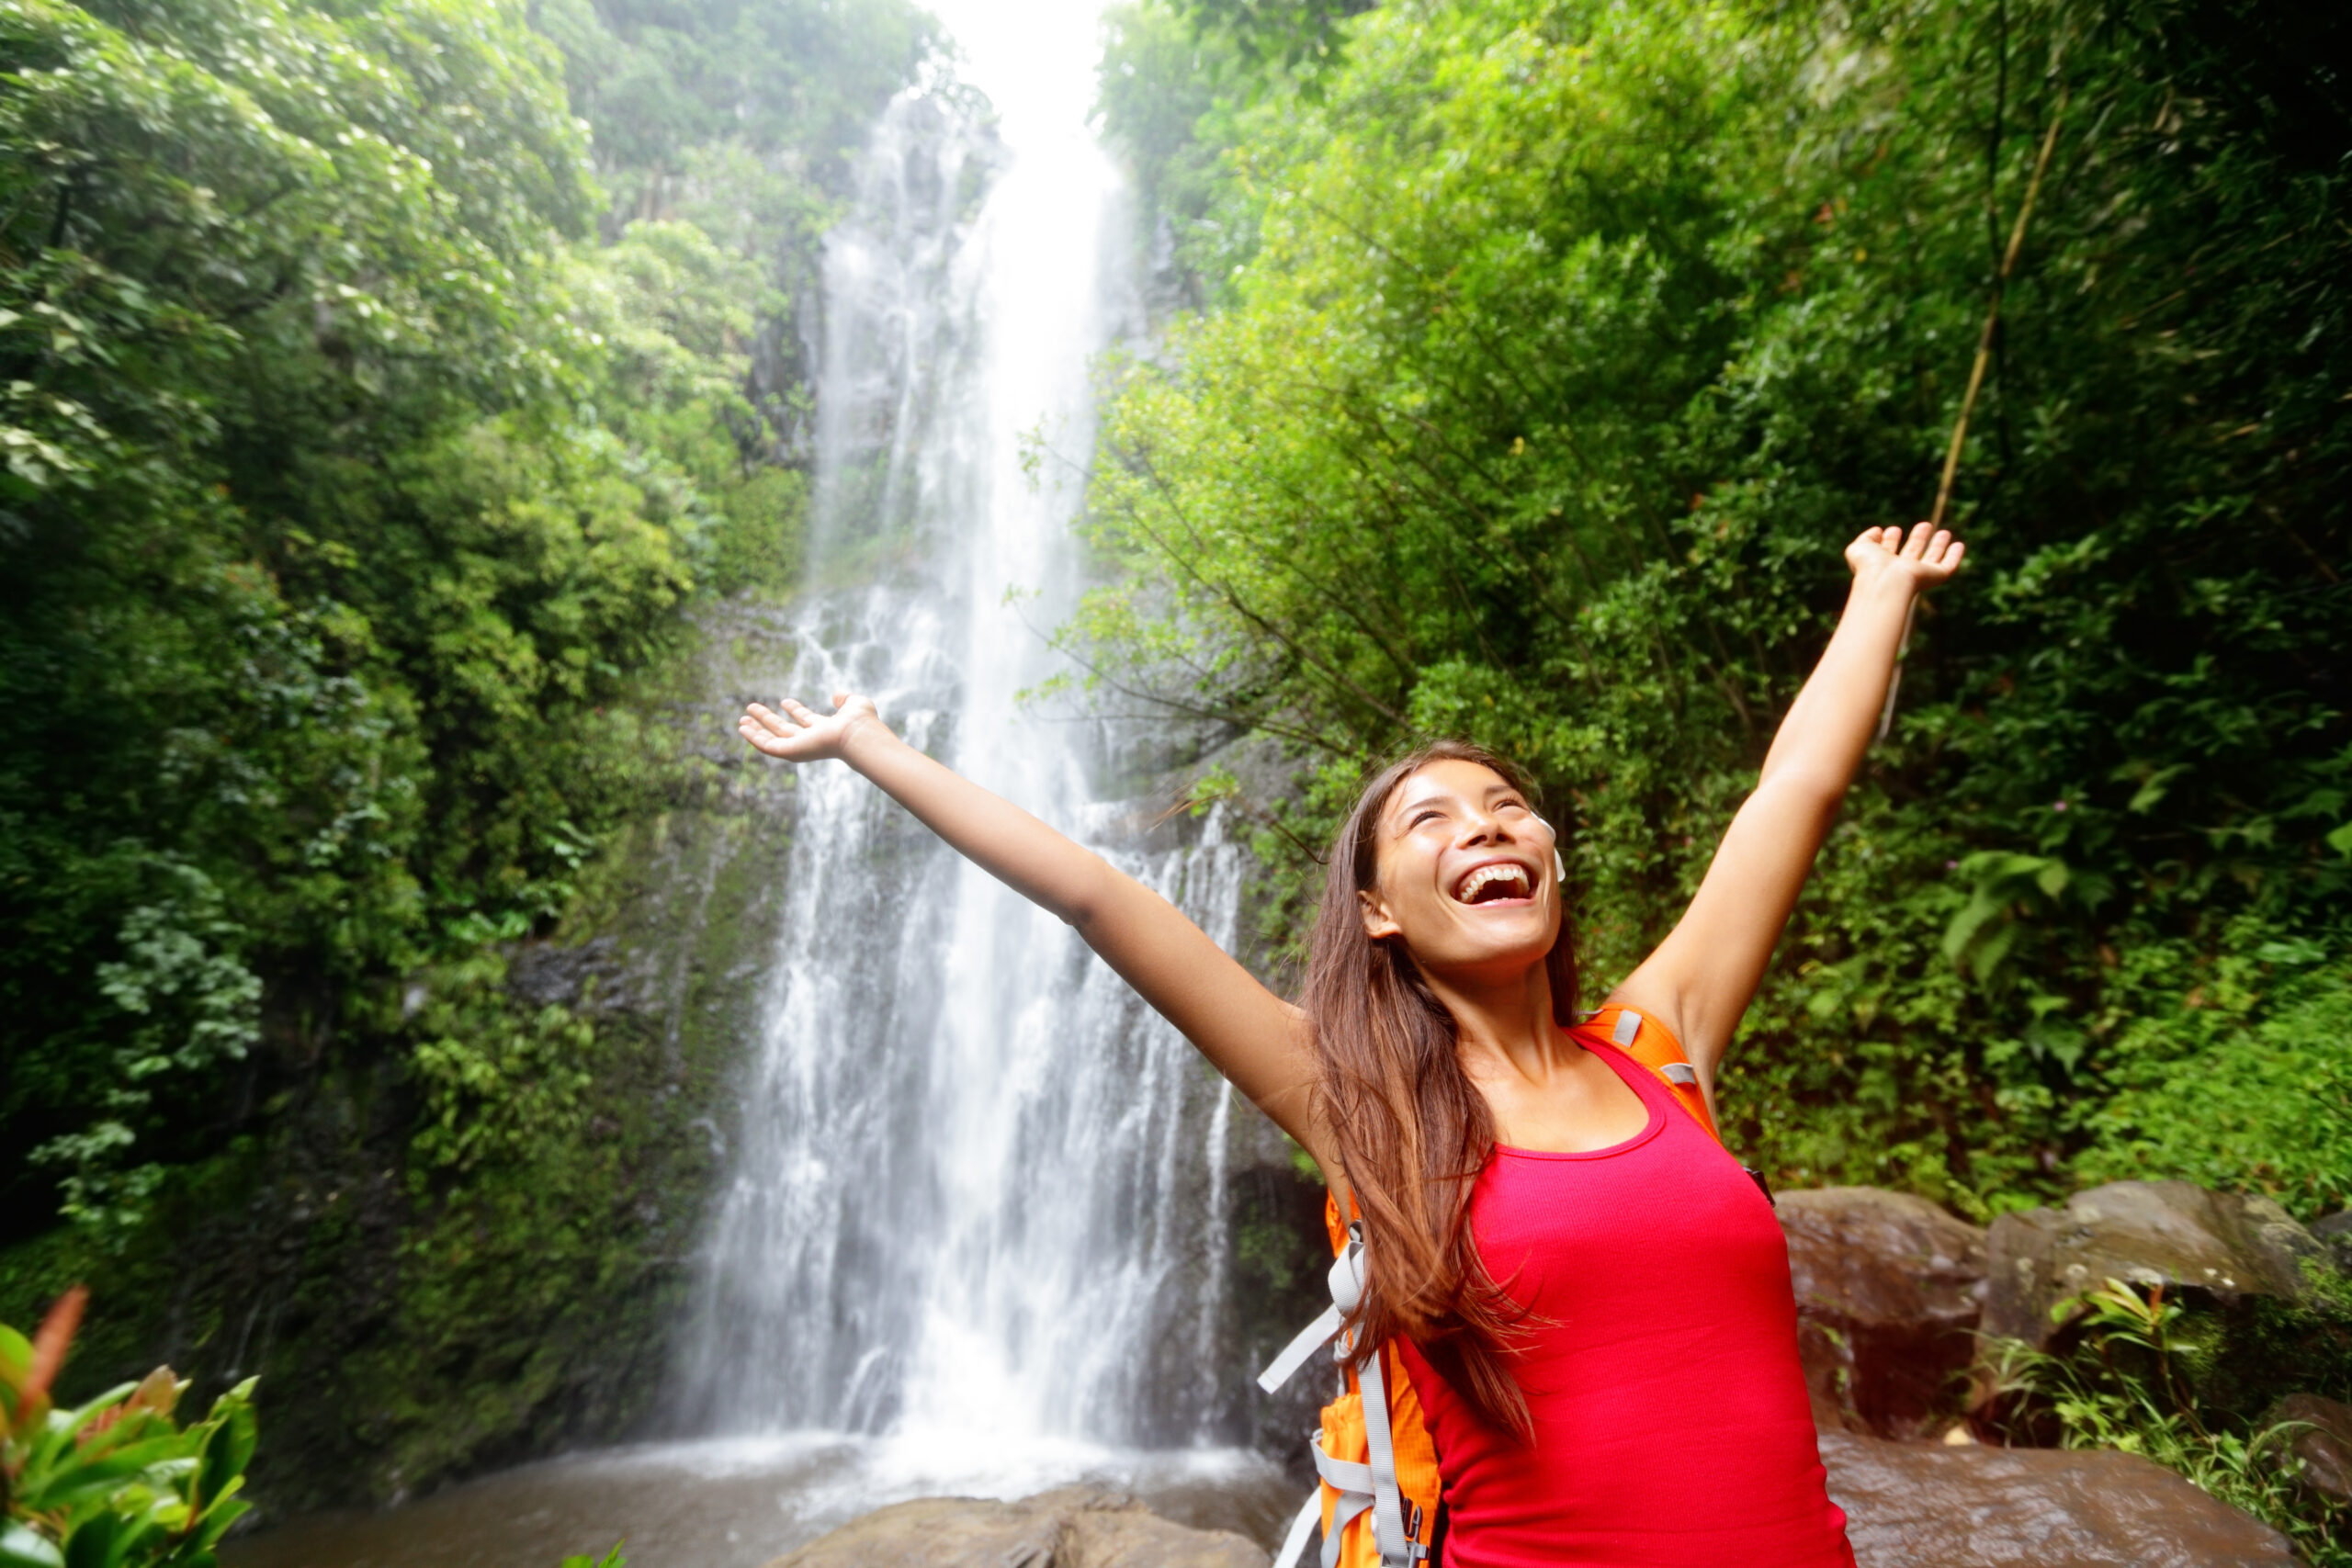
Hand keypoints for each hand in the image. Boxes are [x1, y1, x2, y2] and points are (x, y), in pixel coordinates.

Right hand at [738, 692, 885, 761]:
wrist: (858, 735)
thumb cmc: (861, 722)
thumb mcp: (855, 704)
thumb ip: (846, 699)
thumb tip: (837, 694)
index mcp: (825, 729)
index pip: (806, 721)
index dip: (796, 711)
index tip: (785, 701)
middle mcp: (811, 740)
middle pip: (785, 730)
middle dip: (769, 719)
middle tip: (753, 708)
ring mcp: (800, 747)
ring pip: (772, 739)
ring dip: (757, 729)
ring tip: (742, 718)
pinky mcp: (791, 752)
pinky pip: (767, 746)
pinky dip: (753, 738)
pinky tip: (743, 728)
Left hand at [1845, 521, 1965, 594]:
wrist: (1885, 582)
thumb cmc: (1869, 567)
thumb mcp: (1858, 548)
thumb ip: (1866, 538)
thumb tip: (1878, 531)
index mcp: (1882, 565)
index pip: (1888, 552)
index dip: (1890, 540)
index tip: (1892, 530)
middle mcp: (1901, 570)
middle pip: (1912, 554)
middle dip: (1918, 539)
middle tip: (1924, 525)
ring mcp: (1918, 574)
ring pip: (1931, 559)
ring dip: (1938, 545)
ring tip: (1944, 532)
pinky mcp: (1934, 577)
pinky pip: (1948, 567)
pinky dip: (1954, 556)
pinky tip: (1959, 545)